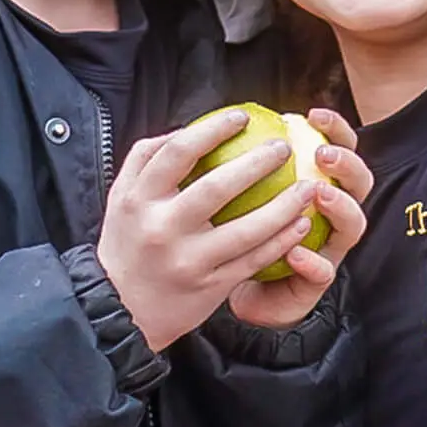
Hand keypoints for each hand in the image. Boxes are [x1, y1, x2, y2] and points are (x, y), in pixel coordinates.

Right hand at [96, 110, 329, 350]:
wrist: (118, 310)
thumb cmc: (127, 243)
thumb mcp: (120, 199)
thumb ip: (145, 160)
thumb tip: (185, 128)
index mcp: (139, 200)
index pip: (178, 153)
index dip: (212, 130)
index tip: (240, 117)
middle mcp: (163, 229)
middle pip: (216, 187)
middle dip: (257, 163)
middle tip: (283, 148)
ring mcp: (188, 260)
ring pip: (245, 229)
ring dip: (283, 205)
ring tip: (308, 187)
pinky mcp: (210, 286)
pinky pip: (253, 260)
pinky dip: (280, 241)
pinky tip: (300, 224)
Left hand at [227, 107, 373, 330]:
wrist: (239, 292)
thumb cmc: (238, 238)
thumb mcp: (236, 198)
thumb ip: (238, 166)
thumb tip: (217, 122)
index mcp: (320, 189)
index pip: (340, 149)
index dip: (335, 129)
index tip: (312, 114)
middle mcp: (332, 217)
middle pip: (360, 182)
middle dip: (347, 163)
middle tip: (322, 154)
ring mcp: (330, 250)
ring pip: (354, 224)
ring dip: (341, 206)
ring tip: (320, 194)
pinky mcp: (317, 285)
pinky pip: (322, 273)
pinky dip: (311, 261)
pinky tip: (293, 253)